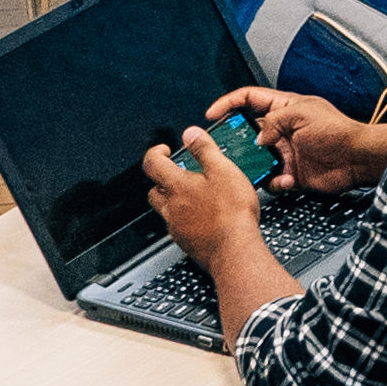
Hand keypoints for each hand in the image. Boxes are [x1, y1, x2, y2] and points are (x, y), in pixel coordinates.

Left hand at [142, 123, 265, 259]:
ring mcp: (177, 228)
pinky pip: (179, 227)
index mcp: (177, 186)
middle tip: (178, 173)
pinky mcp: (186, 243)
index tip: (164, 150)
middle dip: (162, 179)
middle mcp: (171, 207)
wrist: (234, 251)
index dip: (155, 153)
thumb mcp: (223, 171)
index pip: (152, 164)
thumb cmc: (231, 213)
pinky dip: (186, 219)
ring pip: (166, 210)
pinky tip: (204, 219)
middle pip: (154, 190)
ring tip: (195, 196)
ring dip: (175, 201)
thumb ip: (204, 150)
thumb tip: (190, 134)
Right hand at [210, 85, 386, 188]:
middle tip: (225, 149)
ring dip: (254, 166)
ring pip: (257, 160)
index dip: (229, 103)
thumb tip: (257, 137)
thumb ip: (274, 122)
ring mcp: (286, 152)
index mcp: (284, 108)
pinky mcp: (292, 173)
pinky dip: (275, 182)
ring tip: (251, 170)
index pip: (250, 99)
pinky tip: (285, 179)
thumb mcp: (302, 114)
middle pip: (249, 132)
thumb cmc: (339, 131)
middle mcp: (282, 130)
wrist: (357, 159)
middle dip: (236, 141)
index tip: (212, 113)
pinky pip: (273, 180)